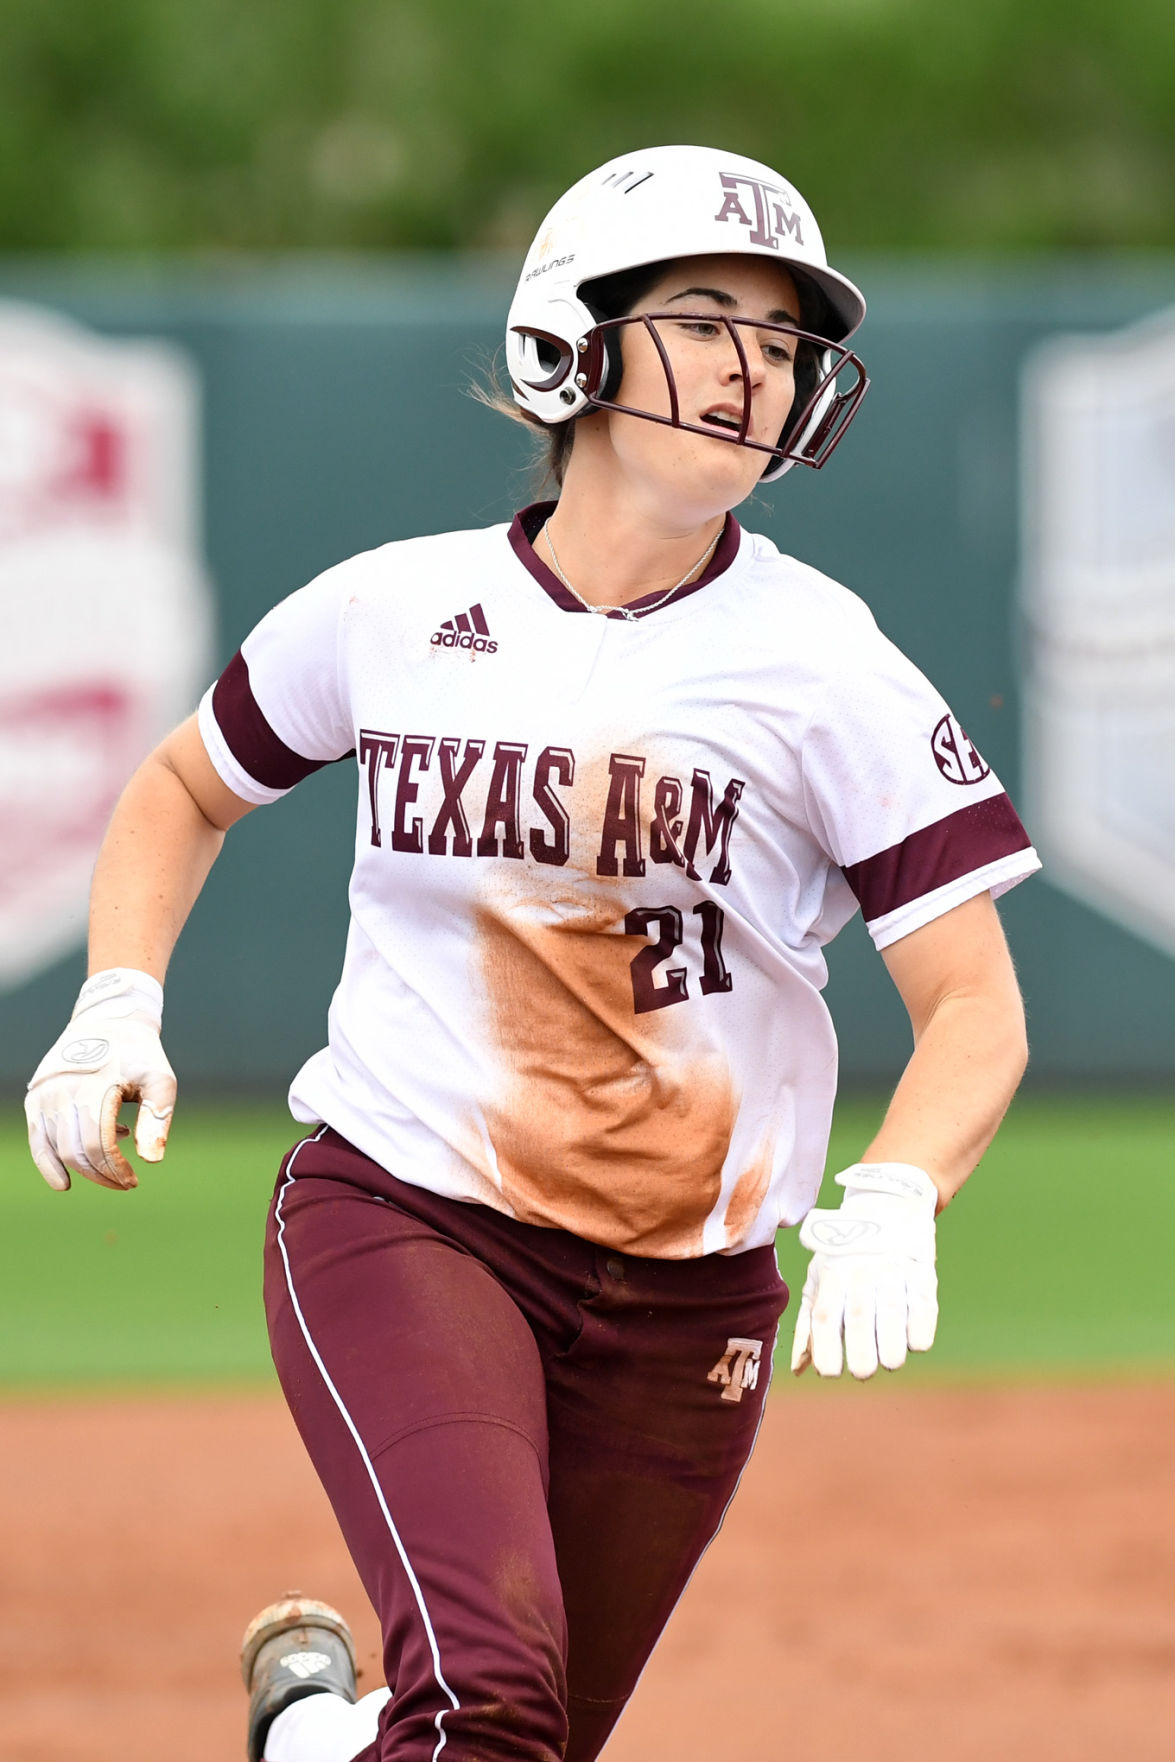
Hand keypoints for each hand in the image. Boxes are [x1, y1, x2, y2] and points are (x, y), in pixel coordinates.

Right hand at [25, 969, 175, 1191]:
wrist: (107, 1021)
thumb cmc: (139, 1055)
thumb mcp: (160, 1078)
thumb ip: (158, 1117)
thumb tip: (151, 1161)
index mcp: (95, 1086)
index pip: (100, 1144)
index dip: (116, 1169)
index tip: (133, 1181)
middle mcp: (63, 1091)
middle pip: (77, 1151)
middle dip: (102, 1175)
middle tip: (124, 1183)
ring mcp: (45, 1095)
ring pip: (57, 1150)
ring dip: (82, 1169)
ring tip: (108, 1168)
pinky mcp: (36, 1099)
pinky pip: (37, 1140)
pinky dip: (48, 1164)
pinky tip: (63, 1182)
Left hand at [790, 1162, 937, 1379]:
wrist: (887, 1202)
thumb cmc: (845, 1251)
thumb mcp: (819, 1276)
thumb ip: (808, 1323)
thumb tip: (799, 1368)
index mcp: (830, 1273)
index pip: (824, 1317)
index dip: (826, 1350)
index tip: (830, 1372)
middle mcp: (859, 1270)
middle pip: (858, 1318)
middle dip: (861, 1356)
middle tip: (863, 1371)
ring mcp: (892, 1268)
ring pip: (892, 1315)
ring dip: (892, 1349)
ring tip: (890, 1362)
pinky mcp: (921, 1269)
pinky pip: (923, 1305)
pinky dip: (920, 1330)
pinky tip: (915, 1343)